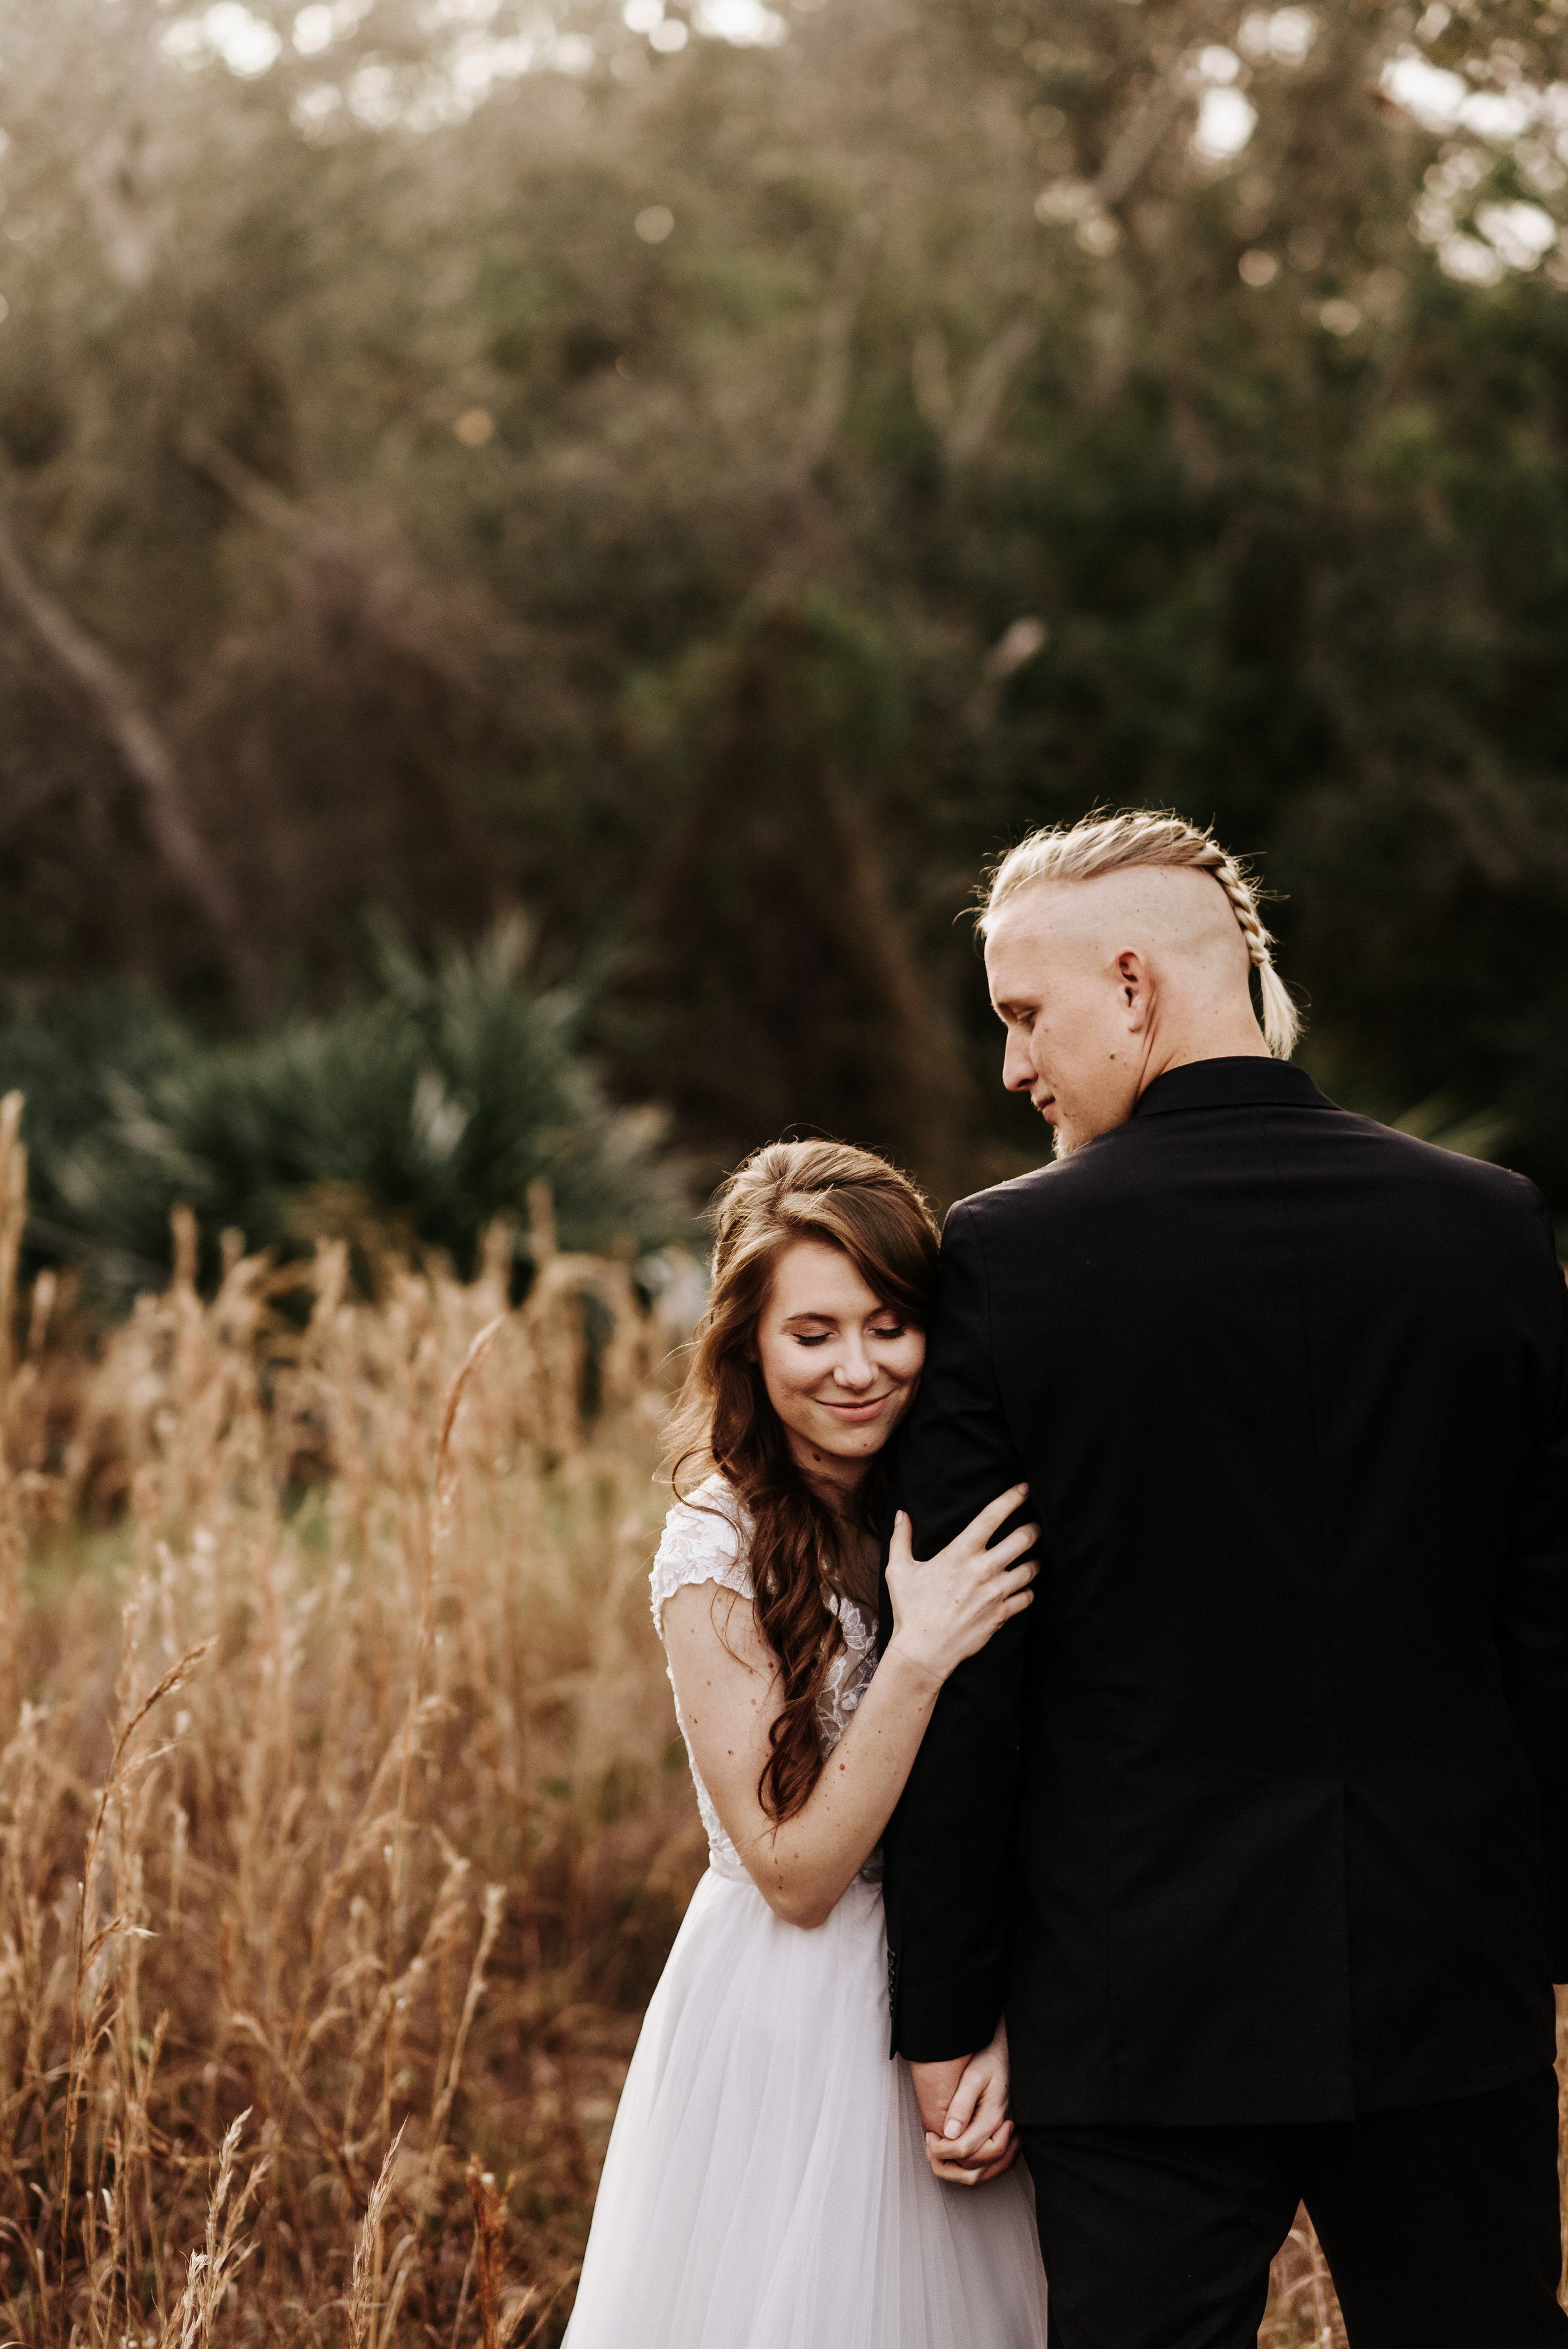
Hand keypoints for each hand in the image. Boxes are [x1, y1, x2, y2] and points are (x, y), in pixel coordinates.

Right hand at [885, 1485, 1037, 1687]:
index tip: (1024, 1488)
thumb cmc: (910, 1610)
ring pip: (1031, 1568)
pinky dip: (1028, 1590)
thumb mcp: (899, 1570)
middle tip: (1036, 1526)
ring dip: (1034, 1561)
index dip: (1011, 1498)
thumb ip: (901, 1538)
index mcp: (959, 1553)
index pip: (992, 1516)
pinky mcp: (1002, 1614)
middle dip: (1034, 1529)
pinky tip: (1023, 1588)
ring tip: (1032, 1558)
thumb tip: (902, 1514)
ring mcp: (996, 1592)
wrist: (924, 1651)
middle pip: (1023, 1539)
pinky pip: (1028, 1596)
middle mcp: (983, 1569)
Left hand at [910, 2041, 1017, 2186]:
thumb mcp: (973, 2076)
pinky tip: (958, 2160)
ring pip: (983, 2175)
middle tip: (931, 2147)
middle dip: (947, 2164)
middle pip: (974, 2170)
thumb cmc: (988, 2060)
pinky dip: (973, 2171)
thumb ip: (962, 2105)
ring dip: (958, 2173)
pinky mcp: (1003, 2139)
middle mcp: (1001, 2133)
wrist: (1004, 2054)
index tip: (929, 2136)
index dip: (941, 2149)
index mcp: (993, 2118)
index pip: (965, 2150)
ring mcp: (1004, 2139)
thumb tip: (950, 2133)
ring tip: (941, 2156)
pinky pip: (991, 2169)